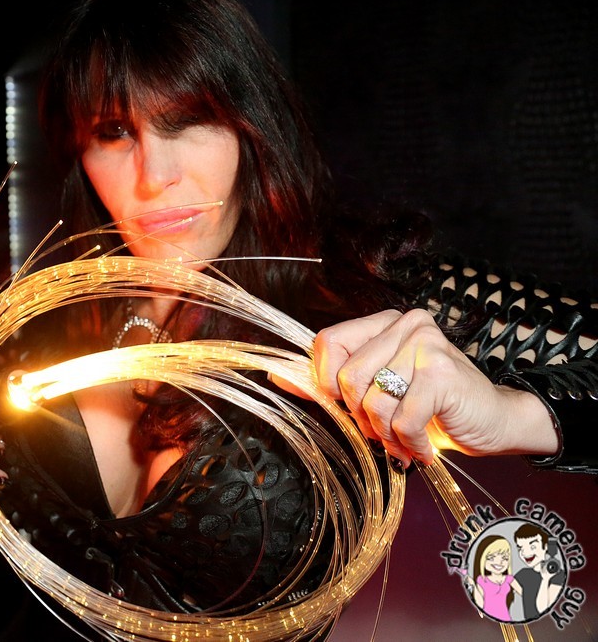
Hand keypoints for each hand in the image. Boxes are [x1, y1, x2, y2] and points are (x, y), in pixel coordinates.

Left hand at [310, 309, 558, 466]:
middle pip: (347, 378)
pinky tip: (422, 446)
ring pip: (372, 401)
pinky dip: (408, 442)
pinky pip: (400, 418)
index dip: (327, 382)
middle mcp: (405, 325)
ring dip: (385, 434)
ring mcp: (425, 345)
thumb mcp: (376, 393)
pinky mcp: (441, 373)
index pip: (328, 342)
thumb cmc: (433, 408)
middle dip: (361, 416)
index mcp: (384, 324)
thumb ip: (329, 384)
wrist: (493, 424)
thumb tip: (277, 378)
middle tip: (384, 429)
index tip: (348, 404)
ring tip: (404, 438)